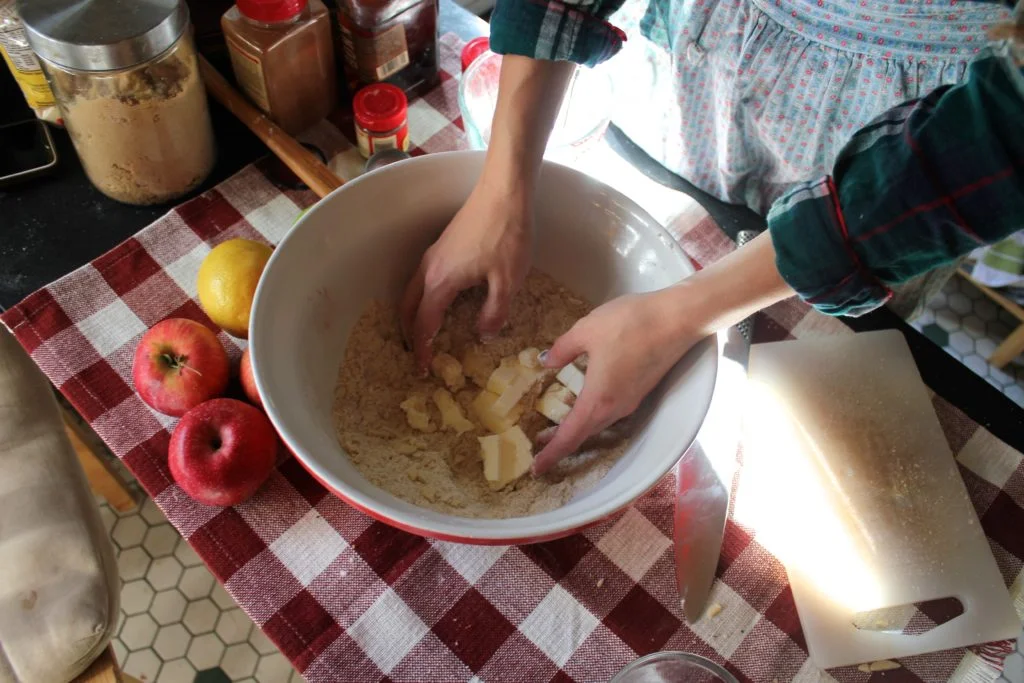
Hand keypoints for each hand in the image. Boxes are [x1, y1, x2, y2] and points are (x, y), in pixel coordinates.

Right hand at [400, 183, 530, 370]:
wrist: (504, 192)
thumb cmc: (507, 235)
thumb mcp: (507, 281)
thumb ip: (494, 313)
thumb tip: (483, 335)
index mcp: (441, 281)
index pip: (424, 323)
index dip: (423, 349)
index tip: (423, 369)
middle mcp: (429, 269)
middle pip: (408, 308)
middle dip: (411, 334)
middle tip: (420, 355)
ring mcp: (434, 254)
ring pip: (412, 291)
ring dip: (414, 315)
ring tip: (426, 333)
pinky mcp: (443, 245)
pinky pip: (423, 279)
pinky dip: (423, 298)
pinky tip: (442, 302)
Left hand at [532, 288, 700, 474]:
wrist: (677, 319)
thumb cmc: (629, 324)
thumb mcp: (585, 330)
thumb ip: (562, 349)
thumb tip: (546, 361)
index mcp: (598, 399)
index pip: (570, 436)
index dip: (551, 454)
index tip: (536, 468)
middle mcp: (616, 408)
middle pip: (584, 433)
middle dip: (561, 442)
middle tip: (539, 444)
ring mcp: (631, 400)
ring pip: (599, 423)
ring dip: (577, 427)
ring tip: (557, 426)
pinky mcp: (640, 389)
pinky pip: (611, 411)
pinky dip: (592, 415)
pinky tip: (585, 400)